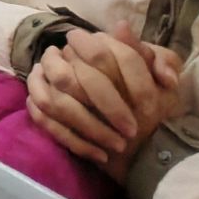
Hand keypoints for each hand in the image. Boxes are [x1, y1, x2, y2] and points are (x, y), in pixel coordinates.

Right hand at [27, 23, 182, 178]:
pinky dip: (73, 140)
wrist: (132, 128)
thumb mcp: (159, 77)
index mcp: (91, 43)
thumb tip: (144, 52)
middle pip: (70, 79)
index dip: (124, 80)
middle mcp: (61, 57)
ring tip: (117, 145)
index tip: (148, 107)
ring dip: (87, 127)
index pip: (98, 53)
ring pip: (53, 102)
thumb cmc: (146, 98)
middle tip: (132, 131)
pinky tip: (100, 154)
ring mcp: (43, 81)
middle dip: (106, 108)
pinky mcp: (37, 105)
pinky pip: (44, 122)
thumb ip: (160, 63)